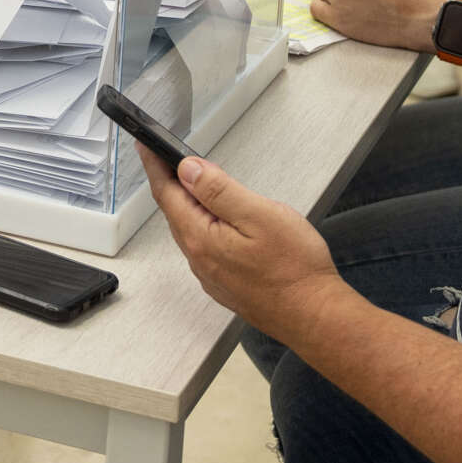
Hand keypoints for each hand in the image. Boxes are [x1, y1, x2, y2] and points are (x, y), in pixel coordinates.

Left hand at [141, 149, 344, 339]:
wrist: (316, 316)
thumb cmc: (294, 267)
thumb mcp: (258, 215)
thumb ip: (219, 191)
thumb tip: (187, 170)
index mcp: (201, 238)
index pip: (167, 194)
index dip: (155, 167)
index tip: (145, 145)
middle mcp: (199, 260)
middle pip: (177, 212)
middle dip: (172, 183)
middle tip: (170, 157)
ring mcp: (212, 275)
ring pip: (191, 230)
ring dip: (189, 205)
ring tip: (196, 182)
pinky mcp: (227, 285)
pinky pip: (205, 247)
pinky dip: (205, 225)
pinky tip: (220, 219)